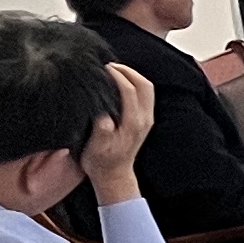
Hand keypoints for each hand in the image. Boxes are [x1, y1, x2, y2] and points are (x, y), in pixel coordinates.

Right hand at [83, 64, 154, 201]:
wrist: (114, 177)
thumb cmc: (101, 163)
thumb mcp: (96, 148)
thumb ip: (101, 132)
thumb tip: (103, 117)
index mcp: (133, 123)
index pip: (130, 91)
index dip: (118, 76)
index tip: (105, 68)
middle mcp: (144, 120)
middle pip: (144, 86)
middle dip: (129, 71)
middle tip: (111, 65)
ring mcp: (146, 120)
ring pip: (147, 90)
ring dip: (133, 76)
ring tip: (115, 71)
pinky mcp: (144, 122)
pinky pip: (145, 96)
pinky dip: (135, 85)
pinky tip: (121, 84)